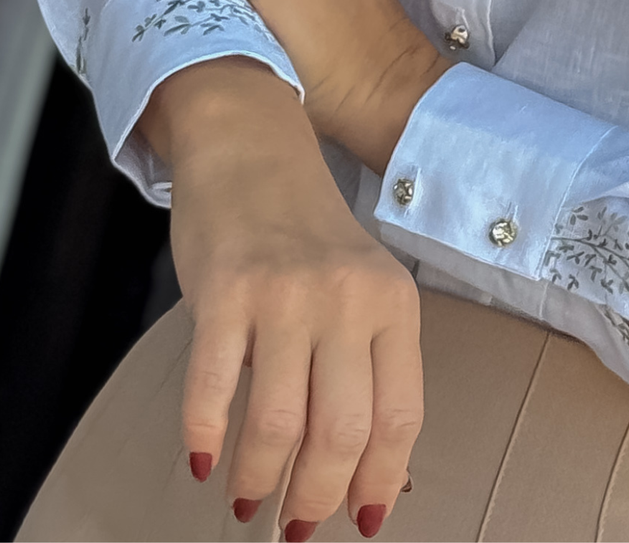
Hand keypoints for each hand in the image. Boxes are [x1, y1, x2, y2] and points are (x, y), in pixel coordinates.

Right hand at [145, 57, 420, 536]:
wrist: (253, 148)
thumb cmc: (308, 234)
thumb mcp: (361, 288)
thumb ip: (370, 365)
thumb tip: (373, 476)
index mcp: (394, 303)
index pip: (398, 416)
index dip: (378, 481)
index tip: (361, 521)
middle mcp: (349, 299)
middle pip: (342, 431)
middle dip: (317, 496)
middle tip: (295, 525)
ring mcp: (286, 293)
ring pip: (280, 422)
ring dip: (261, 477)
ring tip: (248, 498)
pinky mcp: (226, 290)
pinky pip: (216, 387)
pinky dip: (207, 437)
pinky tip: (205, 460)